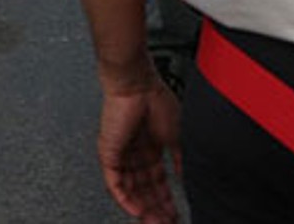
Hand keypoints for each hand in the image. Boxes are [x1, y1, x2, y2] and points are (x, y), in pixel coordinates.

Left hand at [97, 81, 182, 223]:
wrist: (137, 83)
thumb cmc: (155, 100)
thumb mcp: (175, 136)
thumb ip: (178, 158)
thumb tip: (184, 175)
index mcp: (150, 149)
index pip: (157, 182)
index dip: (167, 200)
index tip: (175, 214)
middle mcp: (134, 154)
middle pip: (144, 190)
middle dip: (157, 209)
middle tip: (166, 223)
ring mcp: (120, 154)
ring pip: (129, 190)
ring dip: (143, 208)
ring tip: (154, 223)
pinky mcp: (108, 152)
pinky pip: (114, 182)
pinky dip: (125, 199)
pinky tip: (137, 212)